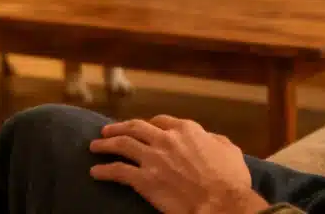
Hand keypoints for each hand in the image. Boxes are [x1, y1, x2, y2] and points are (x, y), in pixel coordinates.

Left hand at [89, 115, 268, 213]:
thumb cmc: (230, 179)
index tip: (142, 127)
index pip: (161, 121)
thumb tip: (210, 137)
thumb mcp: (230, 151)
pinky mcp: (143, 179)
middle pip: (135, 127)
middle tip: (107, 131)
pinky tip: (95, 172)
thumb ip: (216, 139)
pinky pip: (117, 171)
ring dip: (105, 144)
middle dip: (119, 127)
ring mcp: (152, 158)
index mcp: (186, 130)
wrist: (220, 203)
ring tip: (94, 146)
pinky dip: (104, 170)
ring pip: (122, 144)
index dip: (149, 123)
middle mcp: (165, 139)